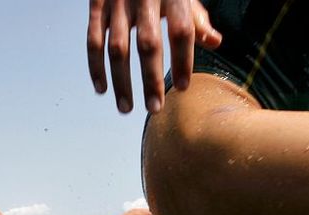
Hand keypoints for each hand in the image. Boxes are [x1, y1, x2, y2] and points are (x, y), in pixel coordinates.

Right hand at [87, 0, 221, 113]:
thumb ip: (196, 18)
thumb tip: (215, 42)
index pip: (181, 31)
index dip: (183, 60)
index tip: (183, 88)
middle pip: (148, 44)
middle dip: (151, 79)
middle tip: (155, 108)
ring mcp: (117, 2)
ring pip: (117, 48)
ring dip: (121, 81)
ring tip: (127, 109)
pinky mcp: (96, 4)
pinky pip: (93, 40)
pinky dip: (96, 66)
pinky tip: (102, 90)